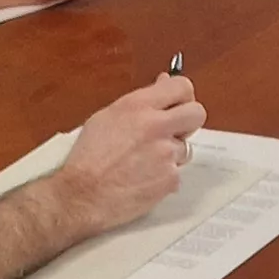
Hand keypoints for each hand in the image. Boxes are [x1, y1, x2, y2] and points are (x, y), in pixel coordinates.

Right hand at [48, 72, 202, 231]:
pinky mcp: (170, 178)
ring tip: (143, 163)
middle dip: (187, 122)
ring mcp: (166, 153)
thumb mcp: (107, 118)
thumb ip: (141, 101)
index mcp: (138, 106)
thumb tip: (164, 82)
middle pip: (197, 113)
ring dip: (171, 154)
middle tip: (172, 132)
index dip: (183, 96)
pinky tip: (143, 179)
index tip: (178, 104)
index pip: (182, 87)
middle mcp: (156, 126)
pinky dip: (163, 177)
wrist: (81, 195)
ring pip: (185, 148)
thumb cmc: (88, 158)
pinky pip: (177, 173)